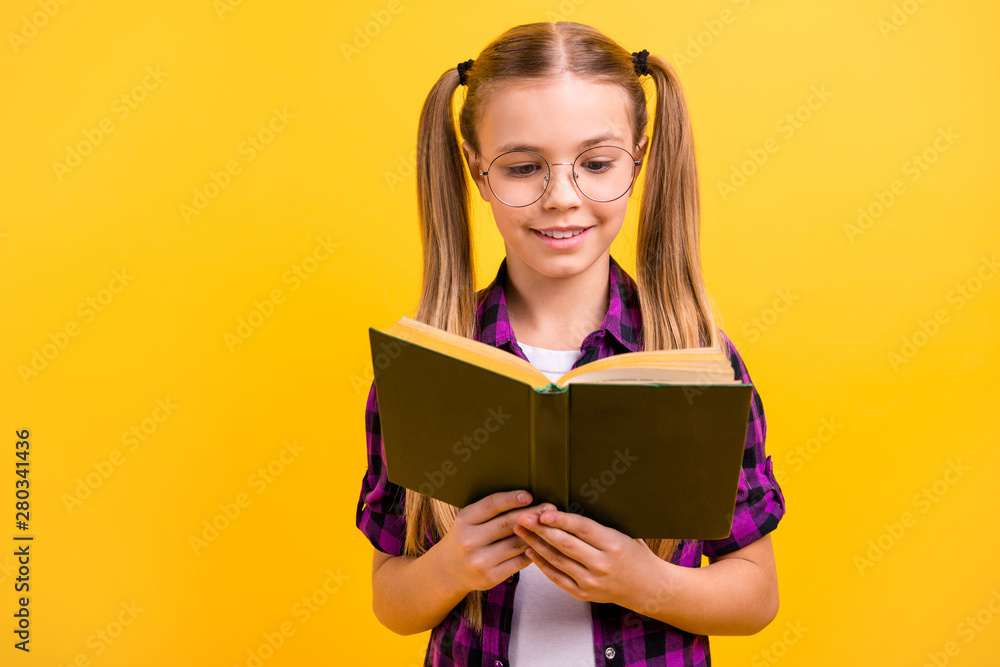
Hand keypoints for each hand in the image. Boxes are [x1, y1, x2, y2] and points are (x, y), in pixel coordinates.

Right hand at [434, 490, 549, 595]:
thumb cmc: (466, 537)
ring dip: (536, 534)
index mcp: (464, 520)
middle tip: (550, 508)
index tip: (530, 495)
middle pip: (508, 524)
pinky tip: (542, 545)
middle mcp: (469, 540)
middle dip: (532, 515)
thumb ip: (491, 511)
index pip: (491, 505)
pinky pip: (519, 562)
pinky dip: (532, 553)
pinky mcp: (490, 577)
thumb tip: (526, 498)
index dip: (511, 499)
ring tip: (551, 526)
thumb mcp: (470, 520)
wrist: (447, 570)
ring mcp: (479, 560)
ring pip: (516, 544)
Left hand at [513, 507, 658, 605]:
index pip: (582, 529)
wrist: (648, 587)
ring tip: (520, 530)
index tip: (543, 511)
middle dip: (540, 529)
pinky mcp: (584, 594)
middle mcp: (602, 564)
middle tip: (523, 517)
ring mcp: (592, 581)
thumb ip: (600, 523)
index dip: (560, 519)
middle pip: (565, 544)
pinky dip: (542, 564)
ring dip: (536, 544)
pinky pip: (558, 577)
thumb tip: (571, 503)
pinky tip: (531, 550)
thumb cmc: (635, 553)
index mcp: (614, 545)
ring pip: (557, 560)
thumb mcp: (626, 532)